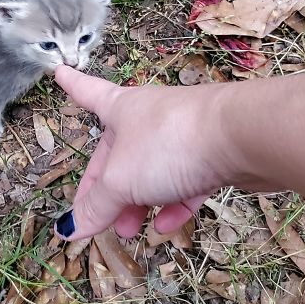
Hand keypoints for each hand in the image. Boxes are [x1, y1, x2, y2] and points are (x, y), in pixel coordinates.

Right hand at [53, 66, 226, 240]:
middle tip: (99, 220)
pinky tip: (168, 226)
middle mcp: (150, 118)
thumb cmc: (169, 145)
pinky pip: (185, 182)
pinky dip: (174, 204)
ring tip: (131, 231)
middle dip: (108, 189)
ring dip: (138, 204)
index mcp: (121, 111)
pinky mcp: (213, 155)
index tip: (61, 72)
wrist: (243, 137)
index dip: (73, 86)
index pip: (89, 94)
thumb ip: (95, 206)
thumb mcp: (120, 181)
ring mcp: (183, 135)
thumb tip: (68, 228)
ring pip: (152, 172)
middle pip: (119, 153)